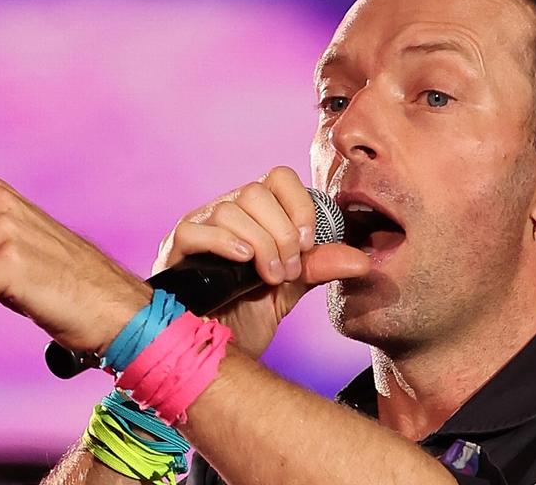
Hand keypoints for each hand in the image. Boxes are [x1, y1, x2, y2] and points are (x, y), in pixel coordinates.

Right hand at [156, 166, 369, 356]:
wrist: (214, 357)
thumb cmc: (246, 318)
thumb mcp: (291, 289)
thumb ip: (319, 267)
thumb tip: (362, 259)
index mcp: (253, 214)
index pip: (279, 178)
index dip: (300, 206)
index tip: (310, 244)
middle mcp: (223, 213)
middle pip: (256, 191)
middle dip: (282, 232)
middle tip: (287, 271)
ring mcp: (196, 229)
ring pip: (230, 209)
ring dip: (260, 244)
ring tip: (269, 278)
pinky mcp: (173, 251)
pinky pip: (195, 230)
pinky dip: (224, 242)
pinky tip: (243, 262)